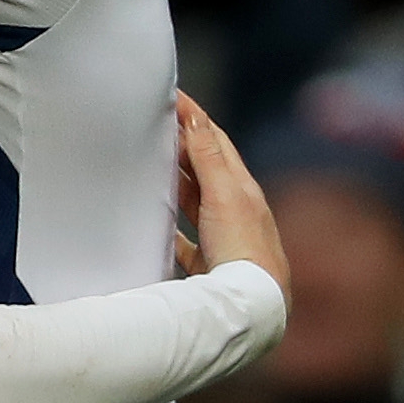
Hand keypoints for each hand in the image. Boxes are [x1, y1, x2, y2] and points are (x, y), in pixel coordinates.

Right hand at [171, 91, 282, 288]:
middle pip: (205, 170)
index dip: (194, 118)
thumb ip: (208, 158)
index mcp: (242, 189)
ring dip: (175, 183)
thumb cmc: (244, 250)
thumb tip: (196, 118)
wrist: (252, 306)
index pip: (215, 142)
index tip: (172, 96)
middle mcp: (235, 211)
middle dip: (182, 146)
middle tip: (156, 125)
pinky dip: (169, 230)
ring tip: (151, 167)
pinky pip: (184, 242)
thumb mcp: (225, 196)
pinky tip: (156, 229)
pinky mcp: (208, 265)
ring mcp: (222, 238)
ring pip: (194, 202)